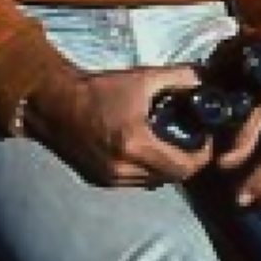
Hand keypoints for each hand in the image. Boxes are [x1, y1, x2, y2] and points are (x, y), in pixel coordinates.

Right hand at [22, 62, 214, 189]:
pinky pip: (134, 182)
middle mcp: (123, 169)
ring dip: (166, 167)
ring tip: (169, 144)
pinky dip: (146, 170)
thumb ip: (179, 77)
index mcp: (136, 145)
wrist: (54, 103)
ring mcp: (109, 179)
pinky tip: (145, 150)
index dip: (202, 155)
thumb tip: (206, 78)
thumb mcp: (142, 77)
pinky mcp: (98, 181)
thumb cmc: (98, 89)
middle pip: (172, 178)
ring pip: (154, 182)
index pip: (185, 167)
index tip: (204, 138)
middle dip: (186, 161)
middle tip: (191, 140)